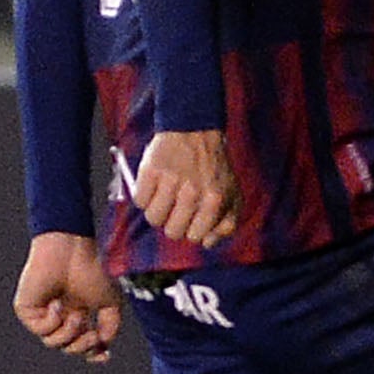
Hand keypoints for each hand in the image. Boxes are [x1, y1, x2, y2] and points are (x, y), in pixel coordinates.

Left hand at [15, 232, 123, 362]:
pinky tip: (58, 303)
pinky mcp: (27, 310)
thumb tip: (104, 345)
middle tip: (92, 335)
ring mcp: (43, 313)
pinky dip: (52, 320)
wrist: (72, 249)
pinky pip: (40, 329)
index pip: (83, 342)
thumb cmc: (92, 269)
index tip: (105, 356)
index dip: (93, 352)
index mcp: (79, 314)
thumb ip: (111, 326)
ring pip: (53, 343)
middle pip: (69, 347)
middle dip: (82, 346)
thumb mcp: (110, 302)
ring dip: (69, 332)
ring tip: (75, 315)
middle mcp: (60, 316)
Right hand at [133, 129, 239, 245]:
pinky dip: (144, 196)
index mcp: (215, 200)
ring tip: (166, 196)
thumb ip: (228, 223)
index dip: (192, 230)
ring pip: (154, 219)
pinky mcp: (150, 171)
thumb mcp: (233, 193)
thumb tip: (208, 244)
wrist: (195, 130)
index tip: (192, 218)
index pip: (195, 237)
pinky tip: (156, 184)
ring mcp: (170, 182)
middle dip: (173, 223)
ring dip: (157, 211)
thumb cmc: (213, 168)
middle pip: (172, 232)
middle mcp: (193, 192)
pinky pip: (140, 201)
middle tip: (177, 207)